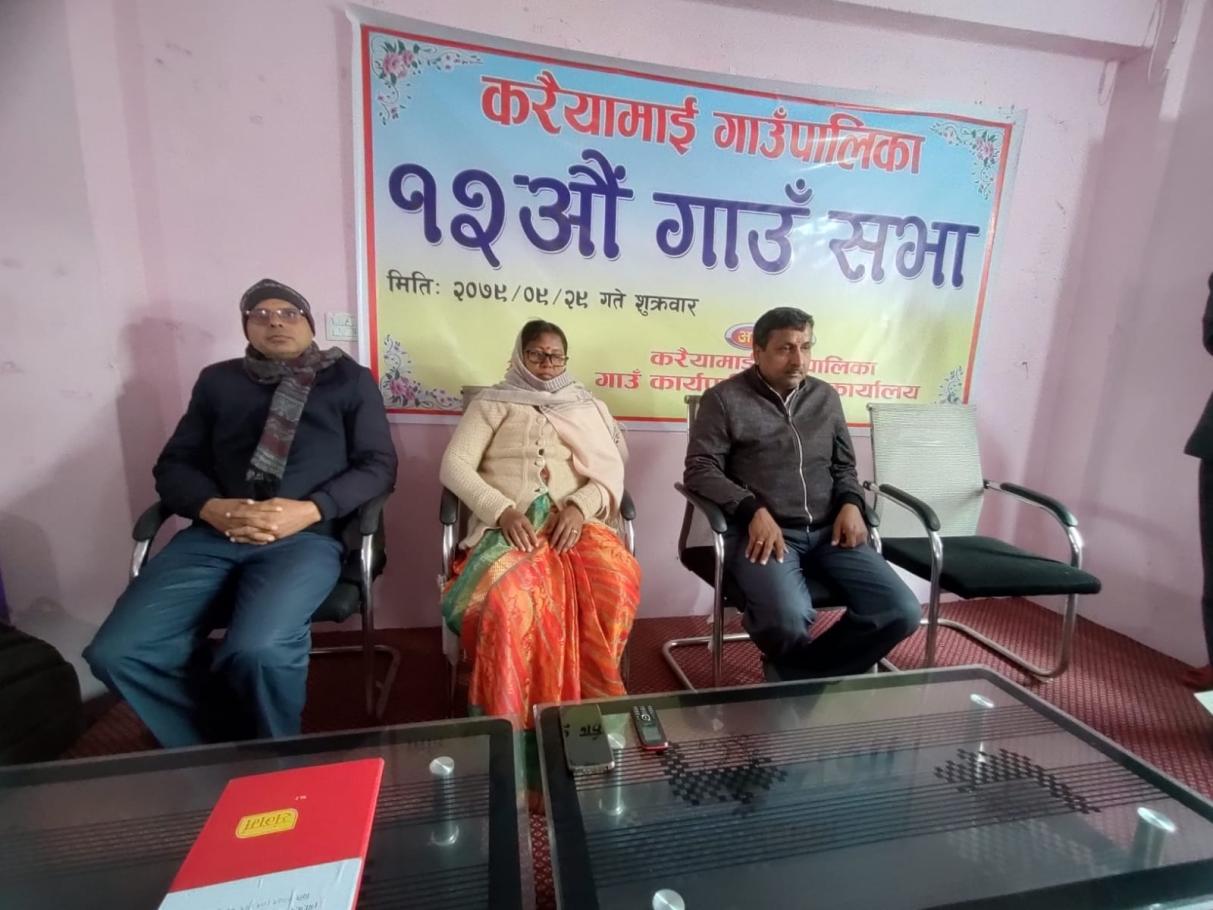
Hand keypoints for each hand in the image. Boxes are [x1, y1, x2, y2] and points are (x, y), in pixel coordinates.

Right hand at [200, 498, 271, 541]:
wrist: (211, 510)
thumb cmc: (227, 504)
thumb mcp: (238, 501)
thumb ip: (250, 503)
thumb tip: (260, 503)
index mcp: (244, 507)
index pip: (260, 507)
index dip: (270, 508)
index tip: (281, 509)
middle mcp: (241, 517)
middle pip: (256, 520)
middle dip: (266, 524)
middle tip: (277, 527)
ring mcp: (237, 526)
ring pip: (251, 531)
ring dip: (261, 535)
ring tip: (272, 538)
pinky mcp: (234, 533)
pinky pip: (245, 538)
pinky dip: (253, 541)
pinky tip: (263, 543)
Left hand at [203, 498, 320, 544]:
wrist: (305, 513)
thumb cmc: (290, 505)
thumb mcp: (274, 501)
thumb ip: (261, 504)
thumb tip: (249, 504)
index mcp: (266, 513)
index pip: (247, 514)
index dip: (236, 515)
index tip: (227, 515)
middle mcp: (267, 523)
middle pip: (247, 527)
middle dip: (236, 529)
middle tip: (226, 531)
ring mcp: (272, 532)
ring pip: (253, 536)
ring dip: (242, 537)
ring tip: (233, 539)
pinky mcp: (277, 537)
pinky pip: (262, 541)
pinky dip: (253, 542)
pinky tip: (247, 543)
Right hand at [498, 506, 537, 551]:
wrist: (505, 512)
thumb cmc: (518, 518)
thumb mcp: (525, 520)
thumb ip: (529, 529)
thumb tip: (534, 541)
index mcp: (523, 519)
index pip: (529, 529)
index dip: (533, 537)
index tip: (536, 545)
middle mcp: (516, 523)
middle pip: (521, 533)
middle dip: (526, 542)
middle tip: (529, 550)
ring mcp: (509, 526)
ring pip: (514, 536)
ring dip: (519, 544)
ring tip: (523, 550)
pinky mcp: (504, 529)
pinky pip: (507, 537)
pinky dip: (511, 543)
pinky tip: (514, 548)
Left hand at [547, 503, 584, 553]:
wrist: (577, 510)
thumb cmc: (564, 514)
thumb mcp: (556, 516)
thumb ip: (552, 524)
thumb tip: (547, 533)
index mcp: (563, 520)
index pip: (558, 532)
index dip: (554, 539)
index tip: (551, 546)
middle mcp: (570, 524)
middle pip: (565, 536)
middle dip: (560, 545)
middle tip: (557, 552)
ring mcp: (576, 527)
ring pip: (571, 538)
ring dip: (567, 546)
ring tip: (563, 551)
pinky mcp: (580, 530)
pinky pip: (577, 538)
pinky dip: (573, 543)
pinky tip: (569, 547)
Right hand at [746, 507, 785, 564]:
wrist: (760, 514)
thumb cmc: (770, 524)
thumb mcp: (778, 531)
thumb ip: (782, 543)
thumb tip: (787, 552)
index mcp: (777, 535)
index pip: (779, 545)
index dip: (780, 553)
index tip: (780, 561)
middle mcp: (769, 536)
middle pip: (767, 547)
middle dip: (765, 555)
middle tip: (763, 563)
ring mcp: (761, 535)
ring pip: (758, 546)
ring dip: (755, 554)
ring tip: (752, 560)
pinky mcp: (753, 534)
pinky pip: (751, 543)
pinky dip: (748, 549)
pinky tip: (747, 555)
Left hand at [831, 503, 868, 548]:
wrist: (852, 508)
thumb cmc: (843, 516)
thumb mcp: (837, 525)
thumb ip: (836, 535)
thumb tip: (833, 544)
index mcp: (851, 531)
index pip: (850, 544)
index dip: (845, 545)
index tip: (841, 542)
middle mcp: (859, 533)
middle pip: (855, 544)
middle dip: (849, 543)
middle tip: (845, 538)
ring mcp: (864, 532)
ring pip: (860, 543)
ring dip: (854, 542)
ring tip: (849, 536)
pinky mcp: (866, 531)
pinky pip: (864, 540)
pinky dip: (859, 540)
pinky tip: (854, 535)